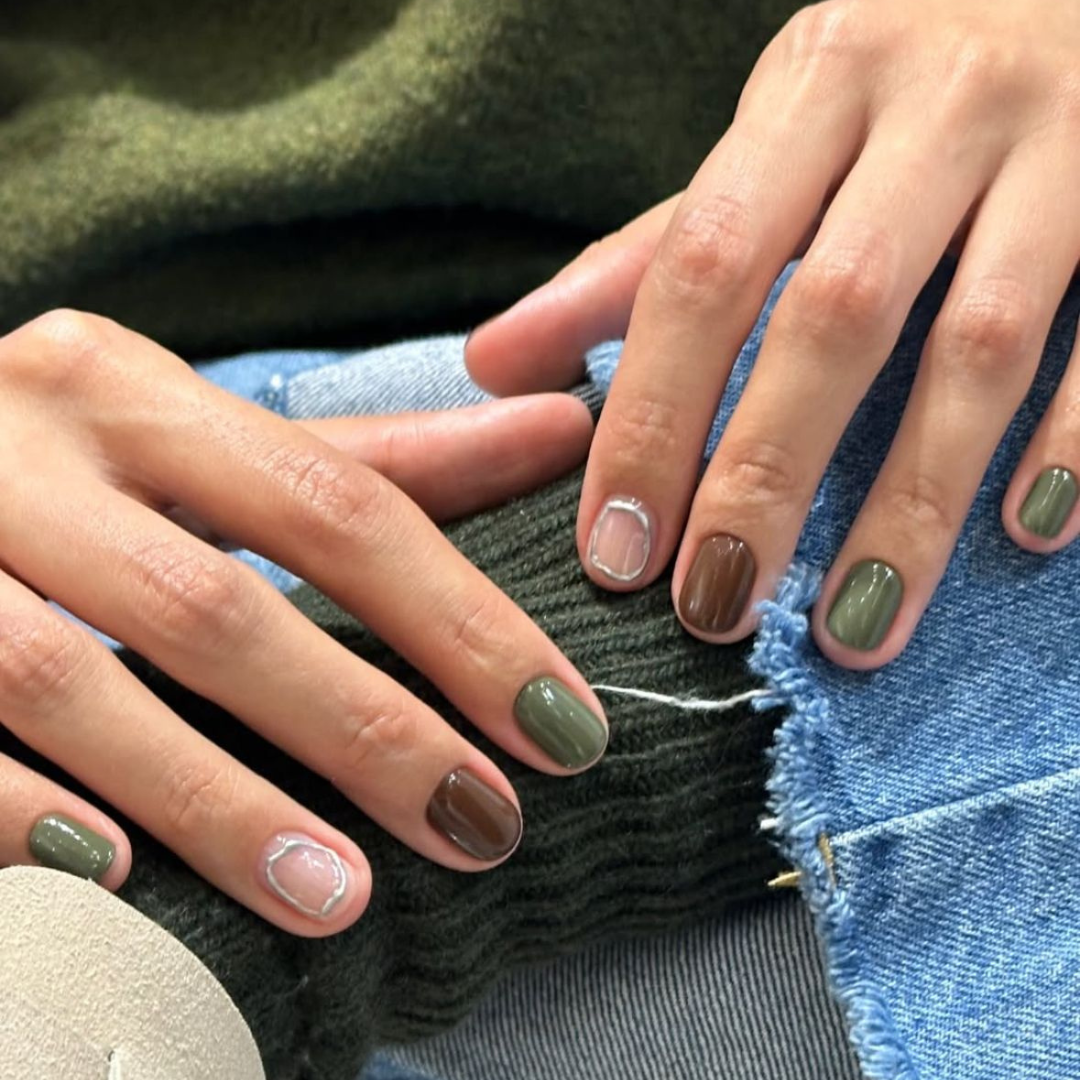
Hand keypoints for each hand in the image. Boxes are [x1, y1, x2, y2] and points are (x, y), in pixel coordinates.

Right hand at [0, 309, 604, 935]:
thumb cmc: (75, 463)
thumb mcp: (211, 435)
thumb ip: (381, 456)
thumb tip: (560, 430)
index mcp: (128, 392)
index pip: (337, 502)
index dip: (459, 620)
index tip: (562, 723)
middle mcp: (19, 452)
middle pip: (213, 605)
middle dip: (360, 728)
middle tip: (480, 823)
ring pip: (69, 685)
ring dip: (213, 801)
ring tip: (341, 896)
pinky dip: (22, 814)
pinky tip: (116, 881)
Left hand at [467, 0, 1079, 667]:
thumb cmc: (888, 99)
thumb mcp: (761, 150)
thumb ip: (638, 262)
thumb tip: (493, 362)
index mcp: (810, 87)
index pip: (703, 266)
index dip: (654, 418)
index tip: (617, 554)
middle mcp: (935, 102)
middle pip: (835, 315)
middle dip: (765, 479)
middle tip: (714, 609)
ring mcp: (1064, 142)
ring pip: (980, 346)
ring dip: (911, 504)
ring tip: (852, 632)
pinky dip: (1073, 443)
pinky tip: (1028, 537)